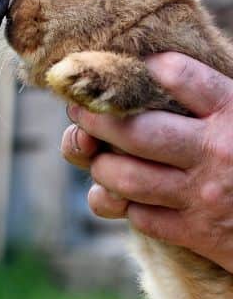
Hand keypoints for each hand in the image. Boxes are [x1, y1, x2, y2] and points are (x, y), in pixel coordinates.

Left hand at [60, 52, 232, 272]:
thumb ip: (218, 100)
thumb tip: (165, 69)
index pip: (187, 80)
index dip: (153, 69)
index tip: (133, 66)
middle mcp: (217, 153)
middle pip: (136, 131)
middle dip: (97, 119)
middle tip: (79, 110)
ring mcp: (204, 196)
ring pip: (126, 177)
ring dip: (103, 167)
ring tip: (99, 157)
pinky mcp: (198, 233)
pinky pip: (140, 216)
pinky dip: (125, 204)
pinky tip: (124, 195)